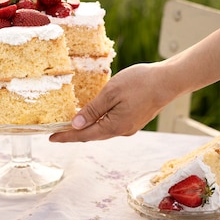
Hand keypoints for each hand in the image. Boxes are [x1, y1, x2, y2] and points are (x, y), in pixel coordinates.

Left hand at [50, 63, 170, 142]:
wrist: (169, 81)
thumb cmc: (140, 83)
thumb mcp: (111, 92)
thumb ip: (93, 109)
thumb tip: (76, 124)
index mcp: (114, 127)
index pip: (84, 135)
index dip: (66, 137)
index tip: (50, 138)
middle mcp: (121, 131)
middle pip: (93, 135)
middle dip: (74, 133)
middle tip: (57, 130)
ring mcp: (130, 127)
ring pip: (103, 130)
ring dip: (87, 127)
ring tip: (72, 123)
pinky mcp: (135, 120)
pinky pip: (112, 124)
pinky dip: (100, 121)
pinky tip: (95, 114)